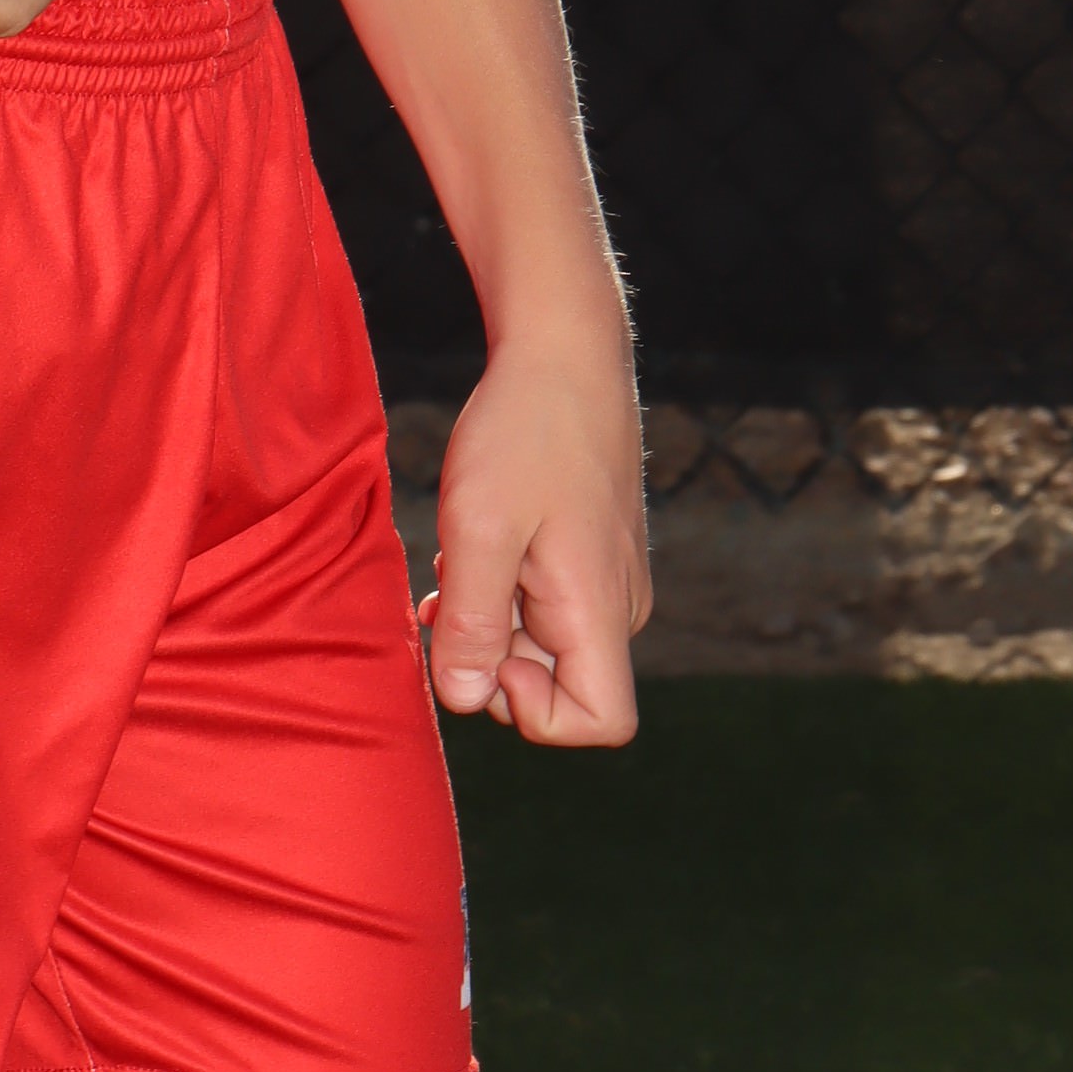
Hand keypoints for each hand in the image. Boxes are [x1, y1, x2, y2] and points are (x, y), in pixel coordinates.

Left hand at [419, 327, 649, 744]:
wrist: (564, 349)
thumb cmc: (525, 429)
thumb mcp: (481, 526)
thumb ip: (475, 622)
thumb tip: (467, 701)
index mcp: (601, 609)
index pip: (601, 722)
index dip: (534, 713)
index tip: (488, 643)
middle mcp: (617, 606)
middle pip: (557, 685)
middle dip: (491, 653)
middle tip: (454, 581)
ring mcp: (606, 580)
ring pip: (541, 642)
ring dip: (488, 617)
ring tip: (462, 552)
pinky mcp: (588, 555)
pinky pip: (541, 605)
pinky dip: (499, 591)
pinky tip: (472, 547)